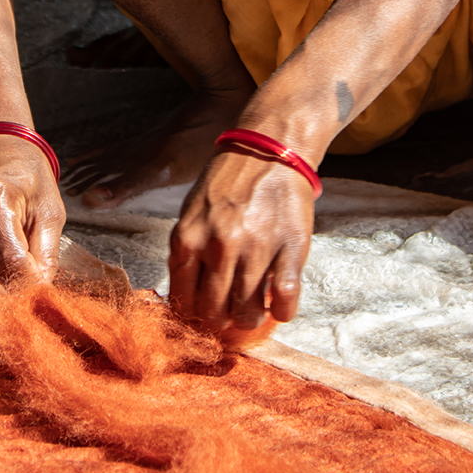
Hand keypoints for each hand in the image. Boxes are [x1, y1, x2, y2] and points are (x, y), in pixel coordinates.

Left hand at [169, 150, 314, 333]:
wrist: (268, 149)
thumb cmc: (228, 181)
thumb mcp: (192, 212)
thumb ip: (187, 253)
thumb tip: (185, 299)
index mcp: (188, 237)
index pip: (182, 300)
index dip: (193, 317)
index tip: (203, 318)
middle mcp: (218, 246)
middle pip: (213, 312)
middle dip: (220, 323)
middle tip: (229, 319)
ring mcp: (255, 249)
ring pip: (247, 313)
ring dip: (249, 320)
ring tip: (253, 312)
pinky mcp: (289, 248)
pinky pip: (284, 298)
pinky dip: (282, 311)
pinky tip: (279, 306)